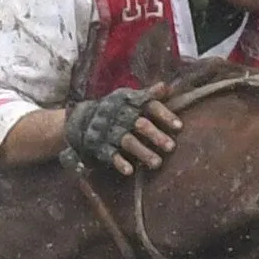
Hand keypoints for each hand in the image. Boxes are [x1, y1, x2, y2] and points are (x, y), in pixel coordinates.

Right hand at [64, 86, 183, 175]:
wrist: (79, 120)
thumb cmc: (113, 110)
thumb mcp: (127, 99)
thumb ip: (148, 95)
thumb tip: (168, 87)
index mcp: (128, 101)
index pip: (148, 105)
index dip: (164, 115)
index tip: (179, 126)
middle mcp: (119, 115)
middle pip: (140, 124)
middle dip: (156, 135)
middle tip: (171, 147)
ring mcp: (108, 131)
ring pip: (128, 141)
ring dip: (143, 152)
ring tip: (157, 163)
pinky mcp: (99, 146)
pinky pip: (110, 155)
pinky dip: (119, 162)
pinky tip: (130, 171)